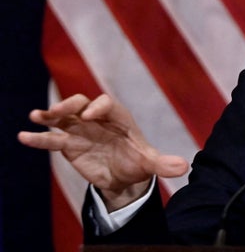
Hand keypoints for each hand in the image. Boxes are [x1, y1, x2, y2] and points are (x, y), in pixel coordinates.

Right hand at [18, 93, 187, 210]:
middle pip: (82, 104)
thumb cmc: (137, 162)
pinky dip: (38, 138)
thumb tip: (184, 168)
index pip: (107, 104)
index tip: (90, 116)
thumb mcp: (150, 163)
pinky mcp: (68, 145)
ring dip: (51, 115)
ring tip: (36, 116)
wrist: (123, 177)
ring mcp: (80, 130)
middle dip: (71, 105)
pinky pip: (51, 139)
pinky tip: (24, 136)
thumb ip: (164, 163)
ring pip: (64, 117)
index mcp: (118, 117)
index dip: (98, 107)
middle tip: (60, 111)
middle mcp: (97, 119)